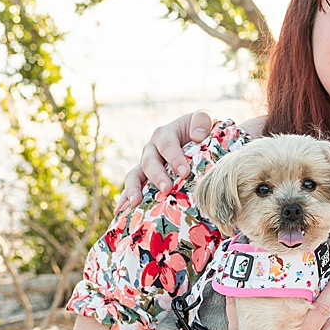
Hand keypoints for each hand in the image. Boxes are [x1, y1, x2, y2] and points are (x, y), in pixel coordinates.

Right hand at [114, 109, 249, 214]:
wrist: (201, 141)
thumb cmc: (203, 130)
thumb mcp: (206, 118)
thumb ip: (202, 120)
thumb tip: (197, 135)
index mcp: (165, 134)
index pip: (167, 144)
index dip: (174, 157)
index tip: (185, 172)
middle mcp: (152, 149)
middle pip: (149, 162)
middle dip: (157, 176)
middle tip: (167, 189)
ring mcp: (147, 165)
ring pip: (135, 175)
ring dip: (134, 189)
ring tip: (136, 203)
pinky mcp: (146, 179)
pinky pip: (134, 187)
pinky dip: (126, 198)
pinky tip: (123, 211)